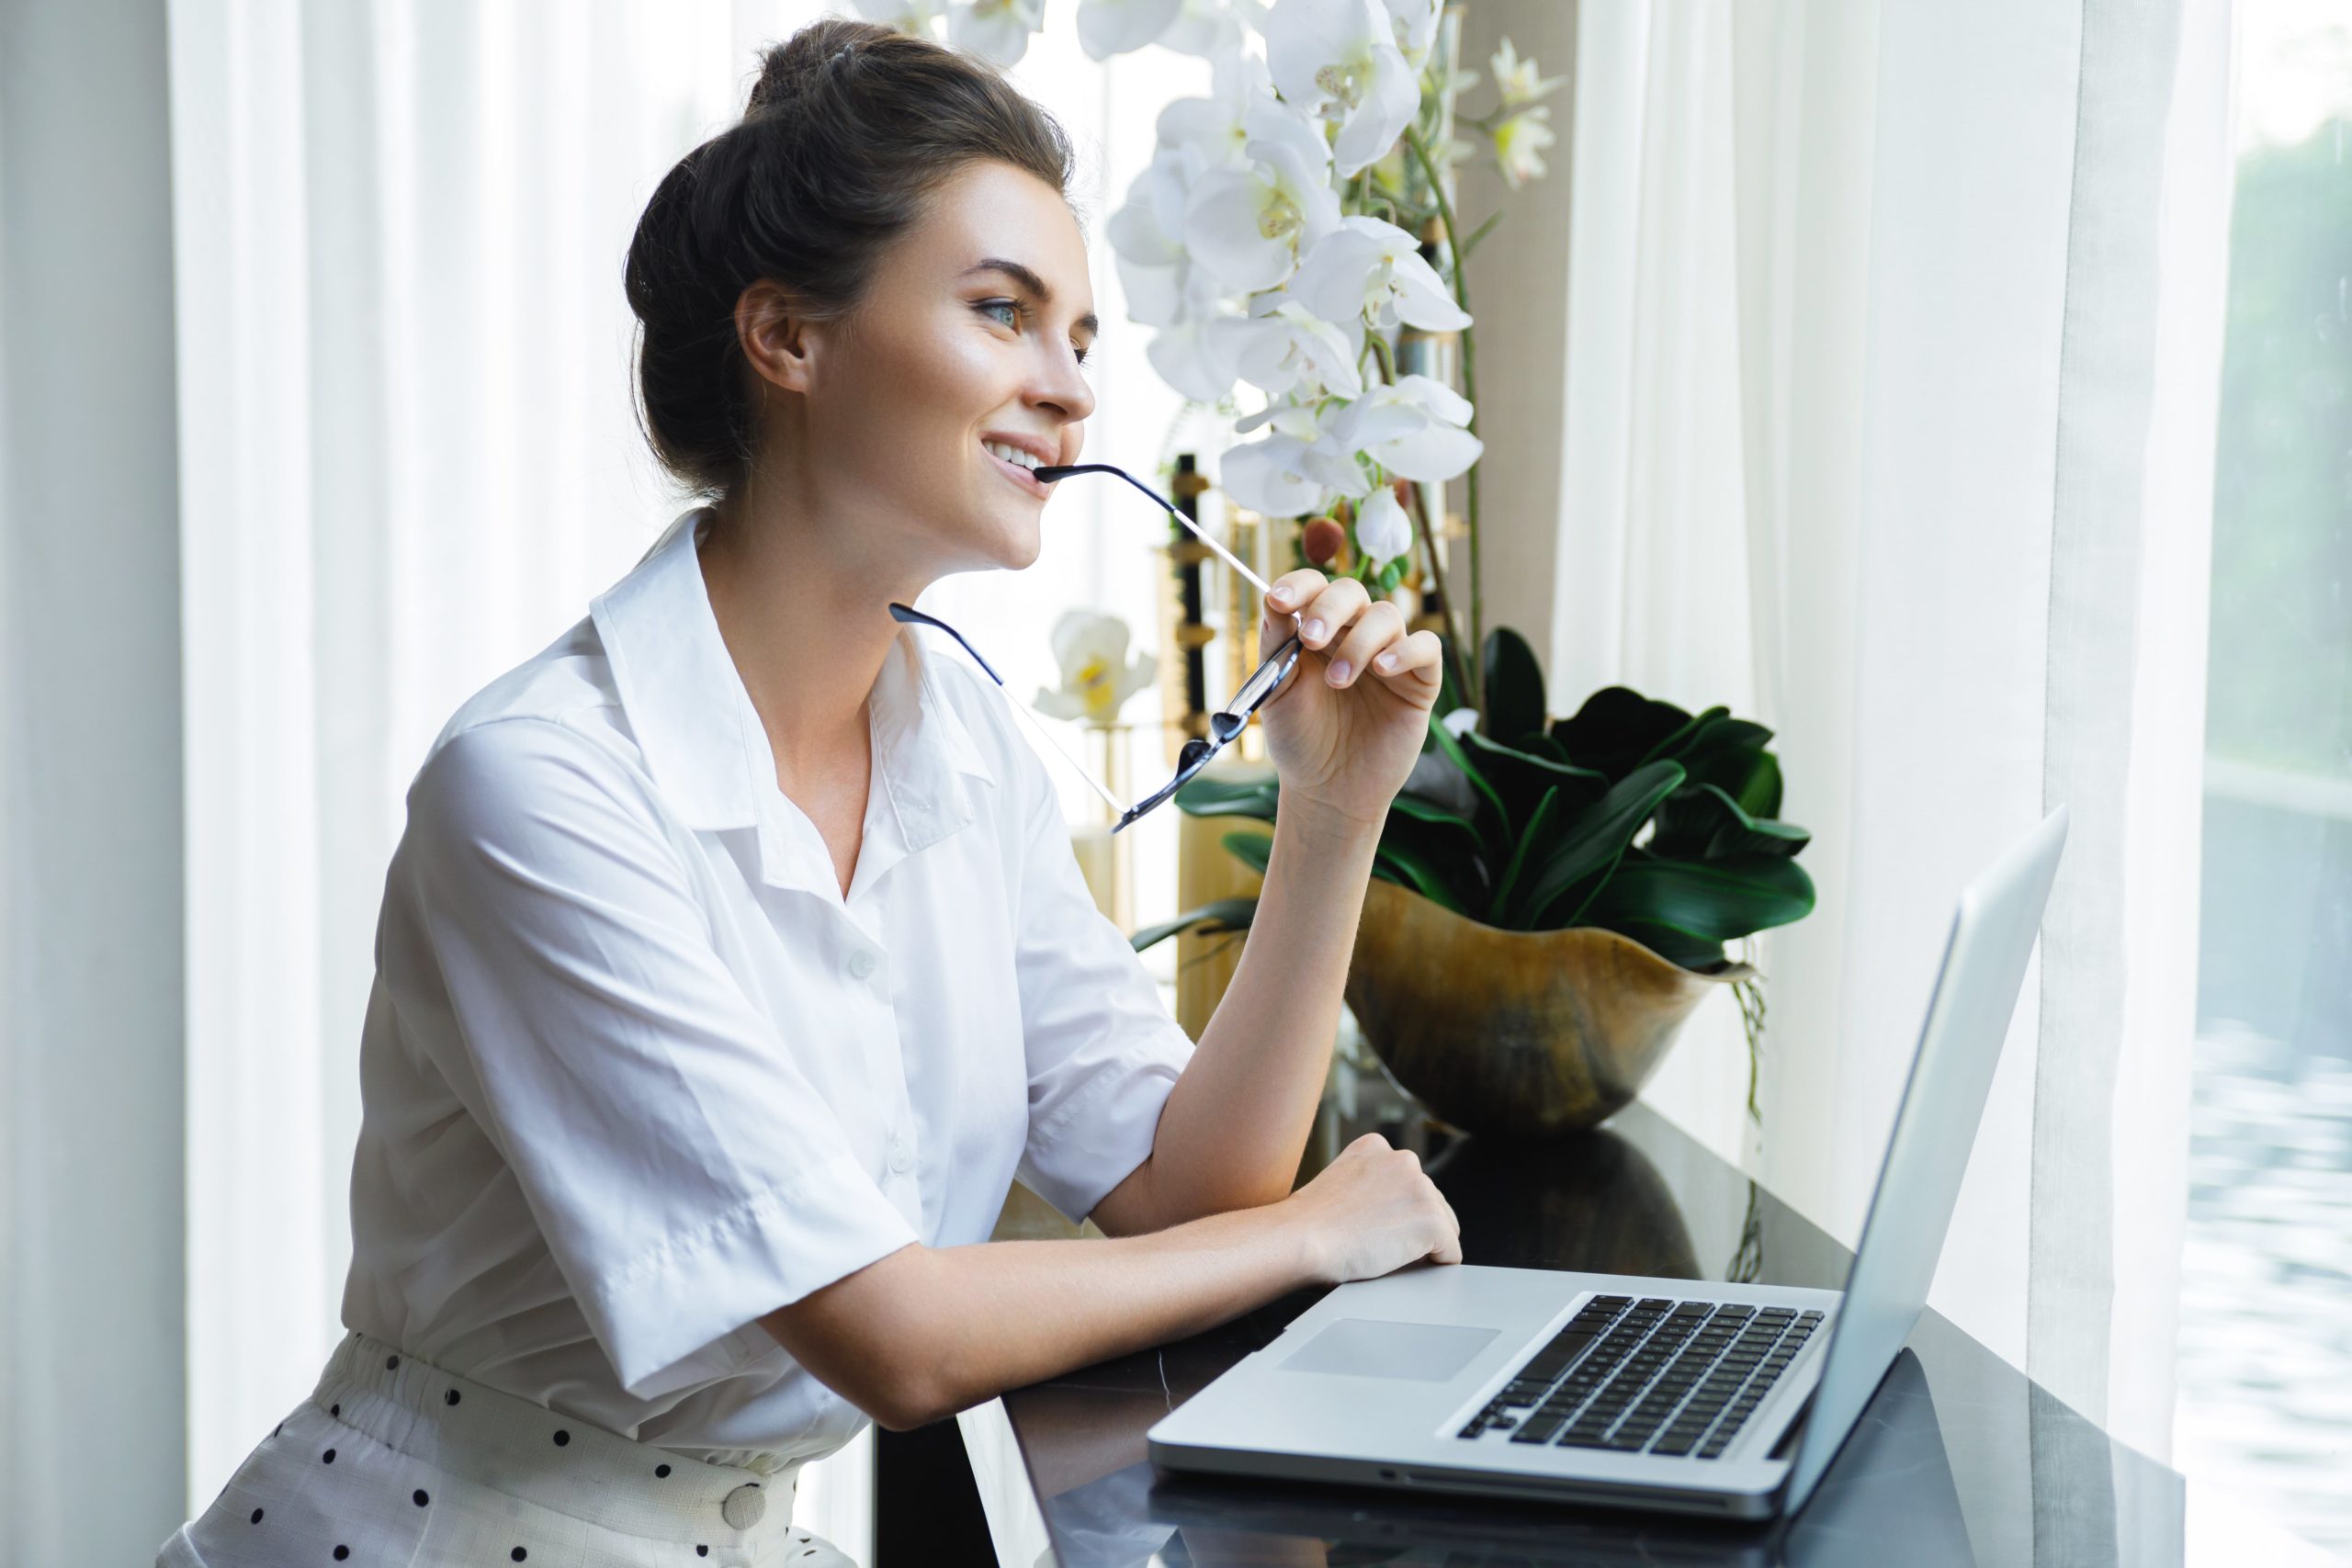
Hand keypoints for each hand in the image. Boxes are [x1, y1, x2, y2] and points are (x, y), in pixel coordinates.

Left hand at [1254, 567, 1443, 828]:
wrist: (1327, 790)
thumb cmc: (1300, 740)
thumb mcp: (1276, 690)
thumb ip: (1276, 644)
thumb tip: (1273, 600)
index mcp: (1316, 632)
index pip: (1313, 588)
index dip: (1299, 585)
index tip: (1279, 600)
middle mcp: (1353, 636)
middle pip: (1352, 592)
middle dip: (1329, 609)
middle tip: (1311, 639)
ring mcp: (1388, 656)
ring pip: (1386, 616)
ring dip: (1359, 642)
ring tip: (1339, 681)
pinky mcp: (1419, 681)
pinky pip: (1426, 647)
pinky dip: (1406, 650)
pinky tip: (1383, 669)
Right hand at [1283, 1132, 1461, 1283]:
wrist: (1300, 1238)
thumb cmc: (1307, 1224)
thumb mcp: (1338, 1184)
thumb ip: (1367, 1185)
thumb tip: (1390, 1211)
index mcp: (1376, 1147)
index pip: (1406, 1182)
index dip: (1393, 1211)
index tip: (1369, 1225)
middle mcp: (1403, 1159)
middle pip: (1429, 1203)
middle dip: (1410, 1227)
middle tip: (1374, 1243)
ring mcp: (1421, 1188)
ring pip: (1444, 1227)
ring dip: (1421, 1245)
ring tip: (1383, 1253)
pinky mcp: (1433, 1220)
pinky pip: (1451, 1253)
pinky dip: (1435, 1266)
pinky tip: (1402, 1265)